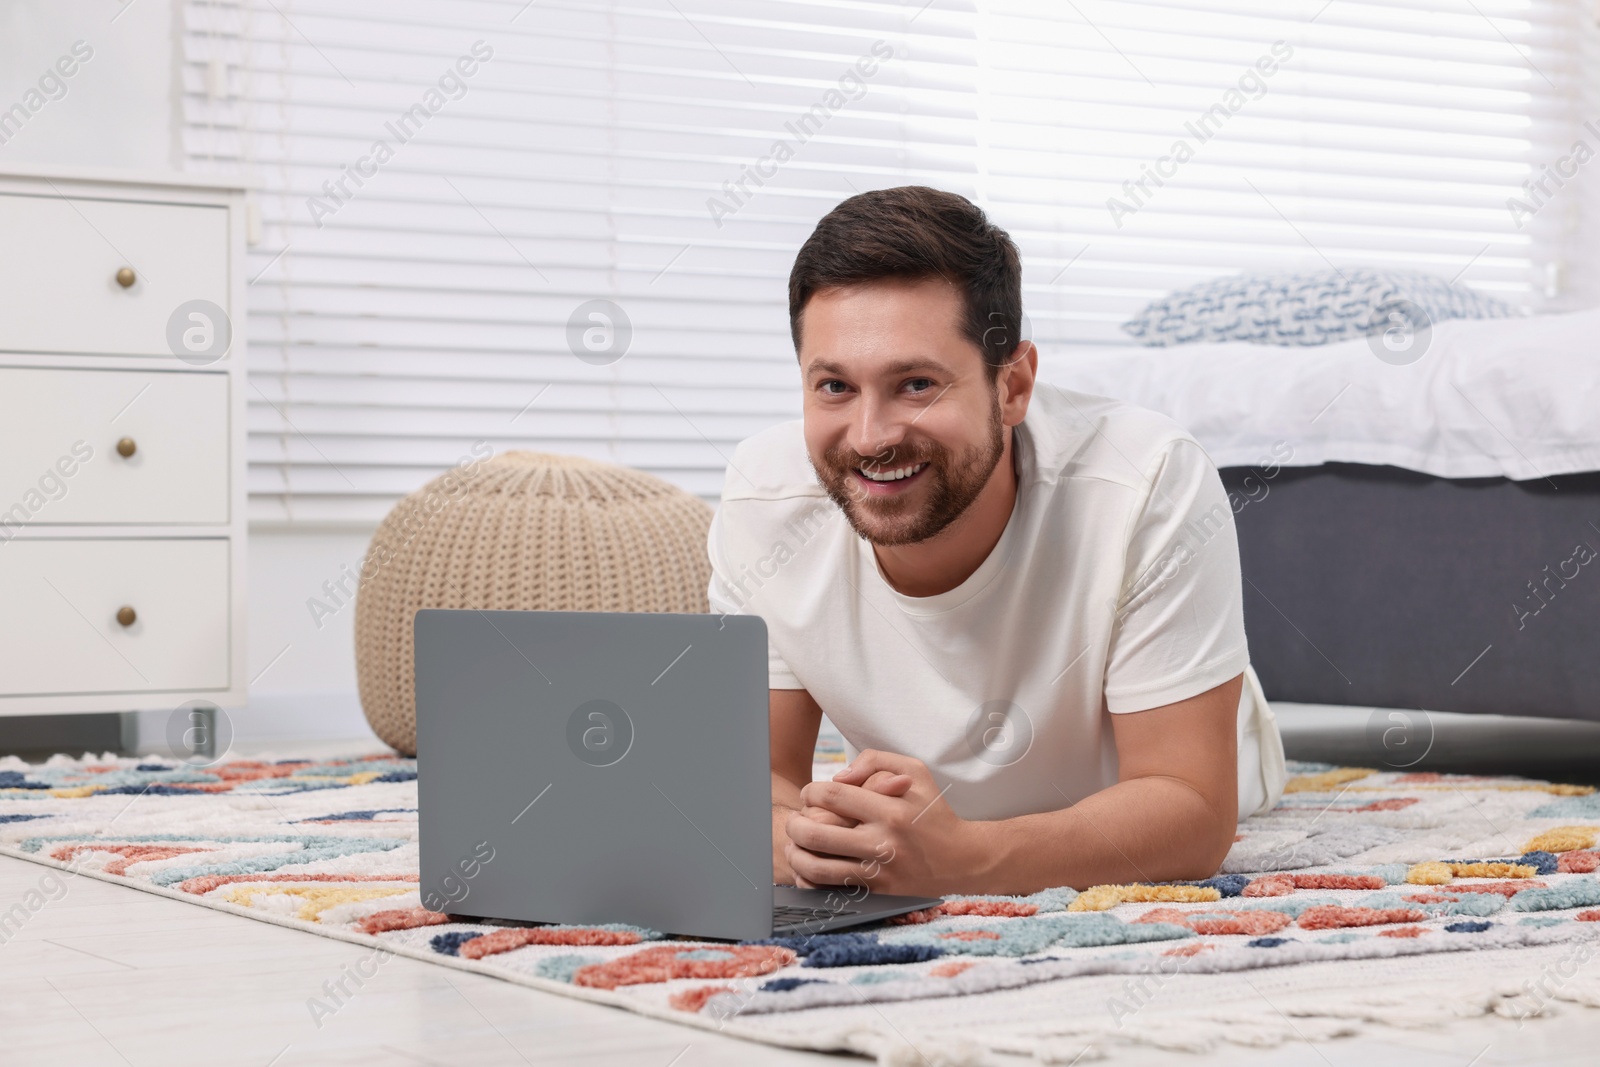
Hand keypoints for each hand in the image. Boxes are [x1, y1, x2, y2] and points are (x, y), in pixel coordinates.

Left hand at [785, 749, 978, 896]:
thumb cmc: (934, 811)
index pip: (832, 796)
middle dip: (795, 825)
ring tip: (794, 844)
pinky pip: (831, 889)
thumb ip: (875, 761)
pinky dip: (811, 880)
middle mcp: (883, 842)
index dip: (810, 792)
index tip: (810, 794)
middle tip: (795, 820)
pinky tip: (808, 867)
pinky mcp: (877, 892)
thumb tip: (839, 776)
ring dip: (796, 854)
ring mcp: (879, 870)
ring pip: (817, 867)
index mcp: (889, 809)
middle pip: (816, 833)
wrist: (962, 860)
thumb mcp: (915, 772)